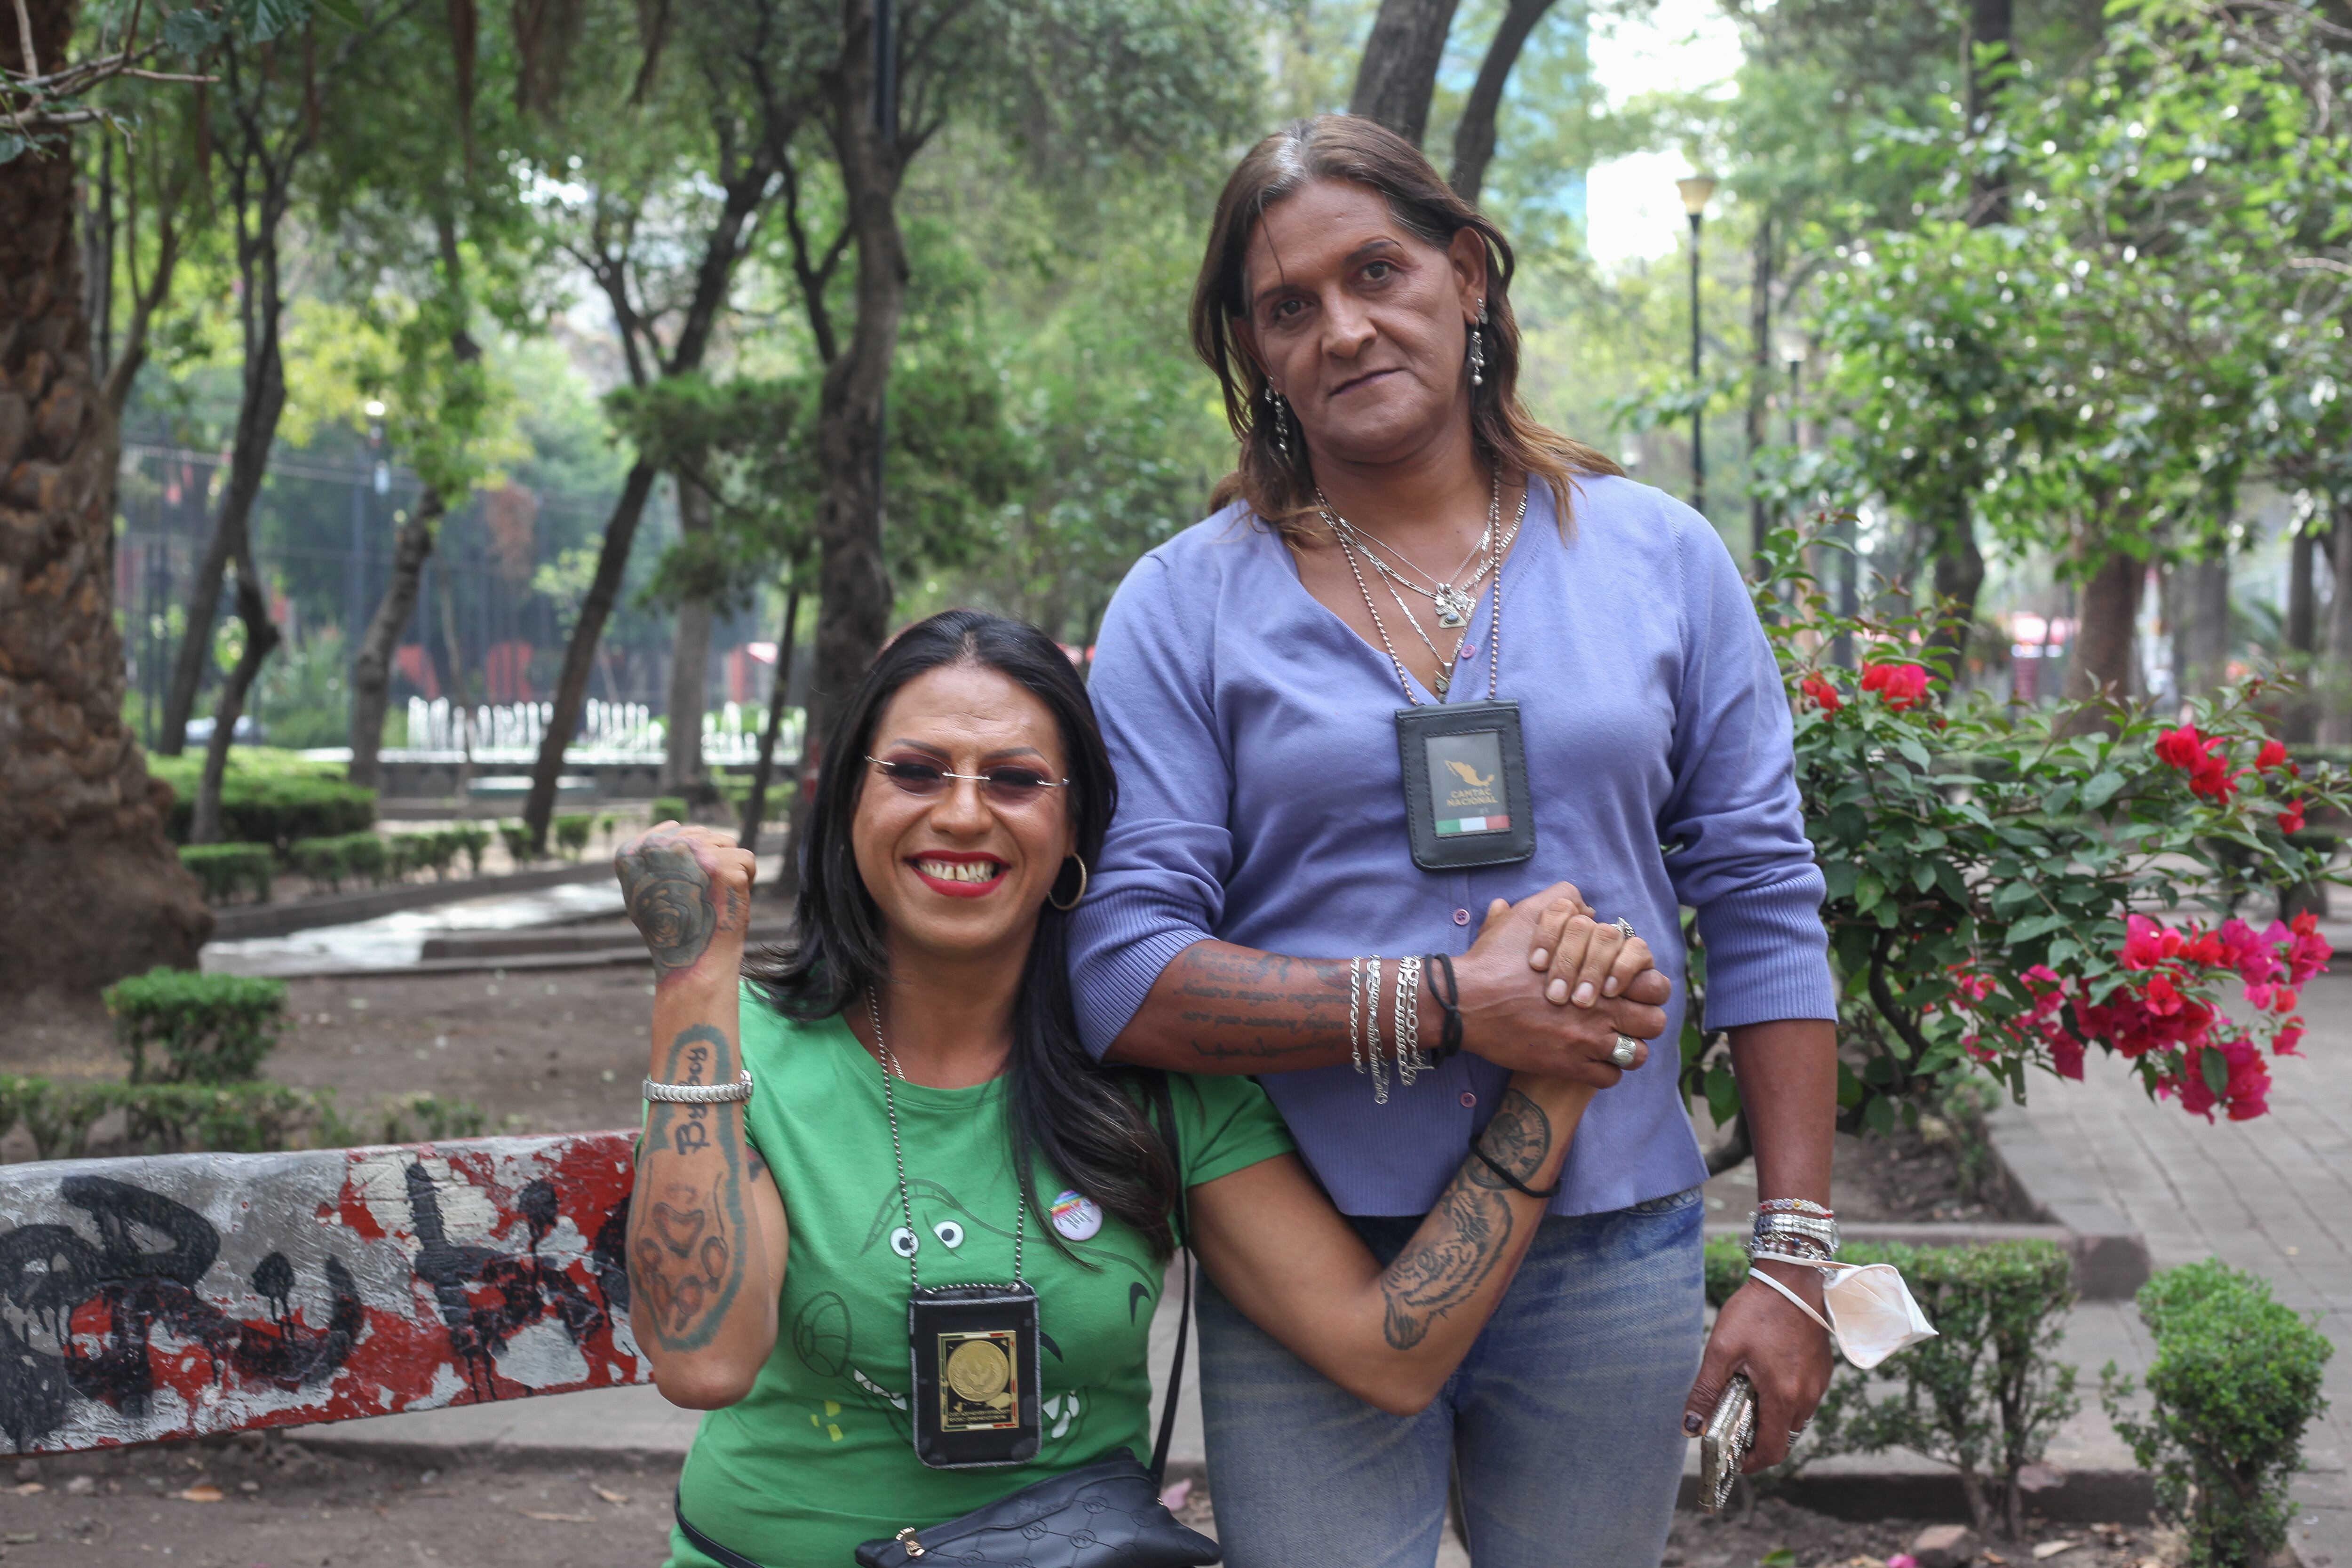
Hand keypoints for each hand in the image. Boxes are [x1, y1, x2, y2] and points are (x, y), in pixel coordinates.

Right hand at [616, 821, 757, 985]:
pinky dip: (746, 880)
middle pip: (703, 834)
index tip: (682, 886)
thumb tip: (675, 825)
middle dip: (709, 861)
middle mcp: (660, 847)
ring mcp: (693, 853)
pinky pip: (746, 859)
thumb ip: (652, 855)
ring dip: (728, 868)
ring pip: (727, 843)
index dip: (688, 858)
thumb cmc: (670, 930)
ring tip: (713, 897)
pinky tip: (729, 901)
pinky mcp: (723, 866)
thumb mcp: (642, 890)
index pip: (675, 829)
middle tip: (700, 896)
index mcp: (633, 852)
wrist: (693, 963)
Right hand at [1453, 887, 1669, 1084]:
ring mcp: (1587, 1041)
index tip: (1631, 990)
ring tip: (1610, 1042)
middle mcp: (1602, 1009)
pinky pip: (1610, 1078)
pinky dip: (1604, 1072)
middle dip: (1644, 1020)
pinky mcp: (1569, 1067)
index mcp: (1600, 973)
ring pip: (1637, 1055)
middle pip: (1654, 1022)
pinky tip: (1588, 1061)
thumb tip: (1585, 908)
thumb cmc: (1496, 959)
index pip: (1656, 985)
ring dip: (1628, 1049)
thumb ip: (1562, 904)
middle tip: (1625, 1018)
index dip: (1649, 988)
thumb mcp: (1528, 915)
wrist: (1467, 1002)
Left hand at [1682, 1261, 1835, 1470]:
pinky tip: (1764, 1381)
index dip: (1752, 1462)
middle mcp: (1807, 1396)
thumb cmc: (1756, 1311)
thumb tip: (1690, 1426)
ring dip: (1773, 1421)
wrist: (1792, 1280)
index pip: (1773, 1450)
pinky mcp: (1822, 1371)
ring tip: (1746, 1401)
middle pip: (1785, 1438)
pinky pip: (1805, 1400)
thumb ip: (1706, 1390)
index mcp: (1783, 1396)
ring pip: (1796, 1420)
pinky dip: (1785, 1402)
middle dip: (1760, 1441)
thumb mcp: (1721, 1350)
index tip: (1734, 1461)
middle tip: (1734, 1428)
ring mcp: (1819, 1384)